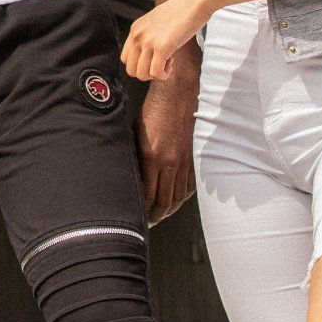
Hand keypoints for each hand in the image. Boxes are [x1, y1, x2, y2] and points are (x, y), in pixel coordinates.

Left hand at [121, 0, 210, 83]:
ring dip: (155, 75)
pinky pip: (155, 73)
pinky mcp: (161, 47)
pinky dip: (163, 75)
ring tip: (167, 63)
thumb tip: (150, 53)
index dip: (139, 64)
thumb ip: (149, 35)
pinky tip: (171, 65)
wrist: (194, 2)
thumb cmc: (181, 11)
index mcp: (135, 29)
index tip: (153, 60)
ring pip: (141, 75)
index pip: (125, 58)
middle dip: (146, 73)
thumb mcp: (156, 21)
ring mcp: (148, 41)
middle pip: (131, 70)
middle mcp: (138, 35)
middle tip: (160, 64)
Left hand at [137, 60, 198, 222]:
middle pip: (164, 202)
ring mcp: (183, 162)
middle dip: (155, 218)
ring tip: (158, 217)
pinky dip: (181, 198)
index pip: (148, 196)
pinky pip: (188, 186)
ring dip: (168, 211)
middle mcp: (169, 163)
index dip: (142, 211)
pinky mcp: (191, 159)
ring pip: (178, 197)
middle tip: (146, 226)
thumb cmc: (151, 111)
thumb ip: (134, 157)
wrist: (177, 94)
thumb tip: (129, 178)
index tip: (135, 218)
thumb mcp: (135, 133)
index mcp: (152, 157)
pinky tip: (174, 201)